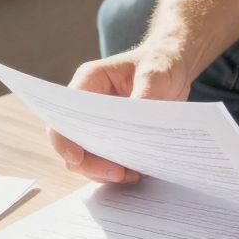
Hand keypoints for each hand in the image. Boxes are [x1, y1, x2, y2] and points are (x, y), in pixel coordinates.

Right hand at [50, 48, 193, 183]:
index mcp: (89, 81)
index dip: (64, 139)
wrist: (174, 68)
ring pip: (86, 157)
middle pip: (71, 141)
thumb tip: (133, 126)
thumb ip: (143, 96)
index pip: (64, 113)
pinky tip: (135, 173)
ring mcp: (98, 124)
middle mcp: (87, 106)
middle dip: (90, 163)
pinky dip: (117, 172)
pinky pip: (105, 161)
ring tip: (131, 175)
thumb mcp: (155, 74)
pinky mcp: (112, 138)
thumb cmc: (160, 63)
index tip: (78, 158)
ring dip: (104, 171)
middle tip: (117, 173)